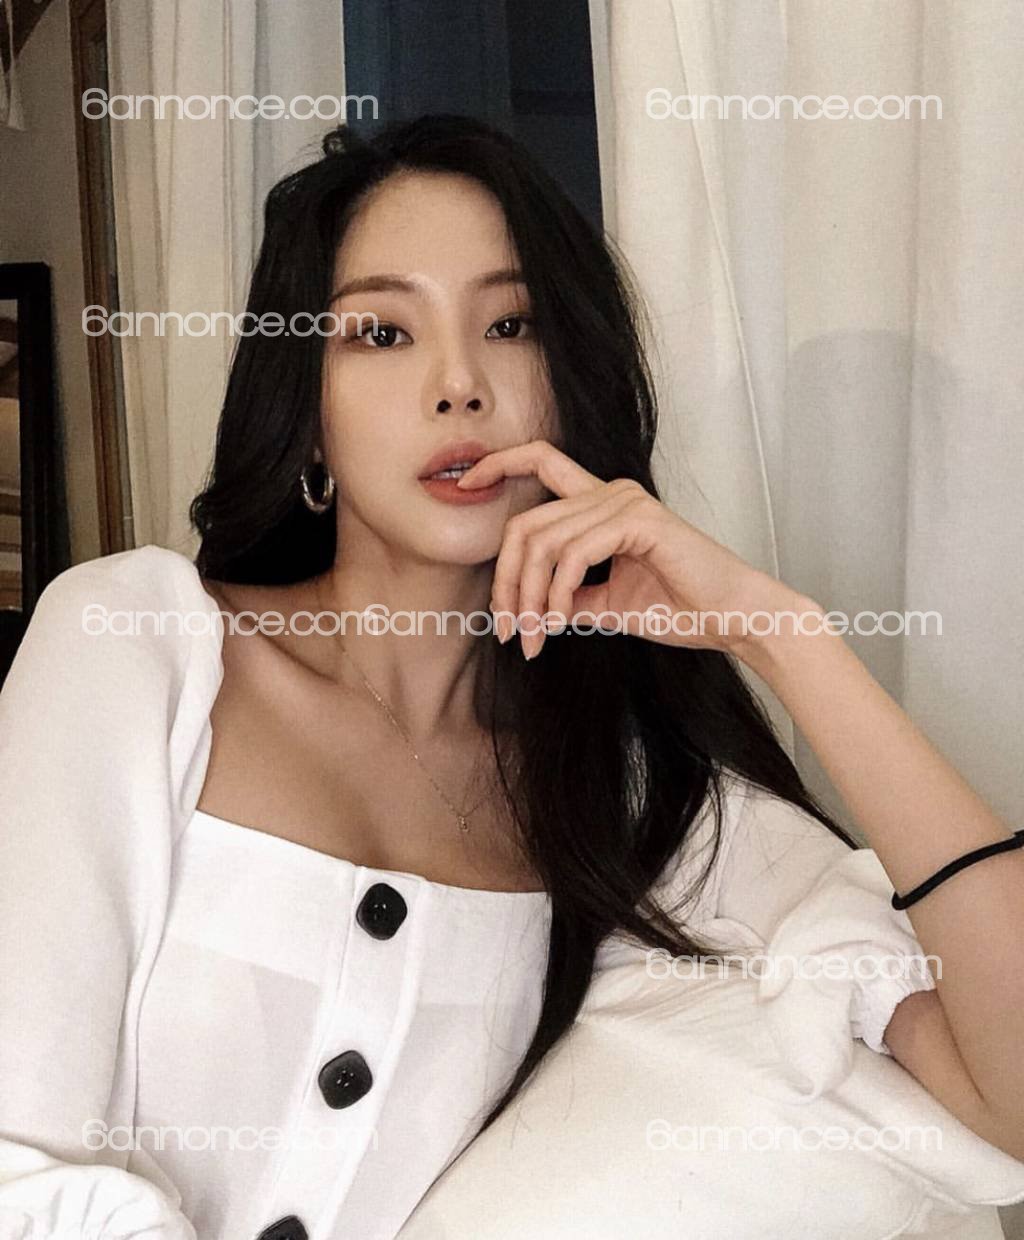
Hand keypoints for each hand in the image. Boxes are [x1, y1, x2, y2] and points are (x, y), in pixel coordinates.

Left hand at [456, 439, 807, 660]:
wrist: (734, 618)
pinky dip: (559, 592)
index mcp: (603, 503)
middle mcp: (611, 492)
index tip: (465, 482)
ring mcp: (625, 502)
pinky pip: (574, 554)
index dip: (499, 463)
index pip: (542, 463)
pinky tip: (560, 622)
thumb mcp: (607, 606)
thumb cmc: (681, 609)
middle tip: (508, 630)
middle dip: (506, 581)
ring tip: (532, 638)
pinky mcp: (639, 520)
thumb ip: (568, 599)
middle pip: (527, 522)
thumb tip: (528, 610)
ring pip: (544, 542)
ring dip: (530, 598)